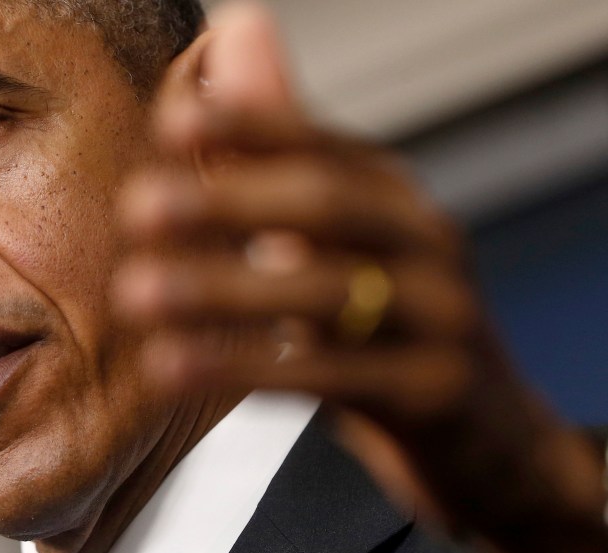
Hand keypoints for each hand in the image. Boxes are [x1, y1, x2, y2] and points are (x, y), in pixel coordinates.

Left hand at [113, 1, 607, 552]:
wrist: (486, 441)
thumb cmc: (385, 332)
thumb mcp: (337, 249)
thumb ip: (279, 157)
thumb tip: (235, 32)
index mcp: (394, 198)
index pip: (319, 143)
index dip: (246, 127)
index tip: (170, 125)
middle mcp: (426, 241)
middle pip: (326, 205)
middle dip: (226, 202)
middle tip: (136, 210)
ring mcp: (442, 318)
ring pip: (328, 294)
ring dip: (221, 290)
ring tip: (136, 295)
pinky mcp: (434, 393)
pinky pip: (332, 378)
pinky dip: (248, 370)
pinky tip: (175, 369)